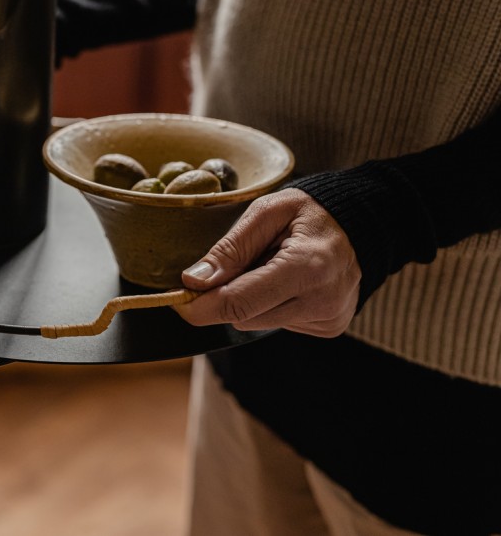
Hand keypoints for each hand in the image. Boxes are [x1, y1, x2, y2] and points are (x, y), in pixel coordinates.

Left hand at [176, 188, 360, 336]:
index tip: (177, 298)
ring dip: (250, 299)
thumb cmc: (310, 211)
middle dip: (224, 296)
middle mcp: (322, 300)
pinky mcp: (328, 327)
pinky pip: (278, 322)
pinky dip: (272, 304)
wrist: (363, 222)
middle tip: (232, 266)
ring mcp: (328, 318)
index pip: (238, 302)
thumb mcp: (266, 213)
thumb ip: (230, 248)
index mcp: (307, 267)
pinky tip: (288, 281)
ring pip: (257, 323)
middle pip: (243, 317)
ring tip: (271, 266)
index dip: (200, 306)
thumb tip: (193, 281)